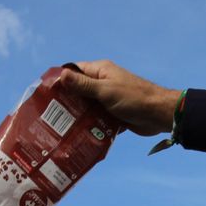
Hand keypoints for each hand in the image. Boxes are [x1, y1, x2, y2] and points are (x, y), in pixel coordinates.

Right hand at [58, 61, 179, 136]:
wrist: (160, 115)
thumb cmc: (134, 98)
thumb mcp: (106, 90)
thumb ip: (83, 85)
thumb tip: (61, 75)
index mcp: (100, 71)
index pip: (74, 71)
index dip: (60, 79)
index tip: (45, 93)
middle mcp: (102, 83)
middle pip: (78, 90)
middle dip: (65, 101)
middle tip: (47, 115)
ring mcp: (108, 99)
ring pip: (86, 106)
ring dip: (77, 115)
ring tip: (58, 127)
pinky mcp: (113, 113)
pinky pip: (96, 118)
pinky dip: (89, 124)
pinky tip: (77, 134)